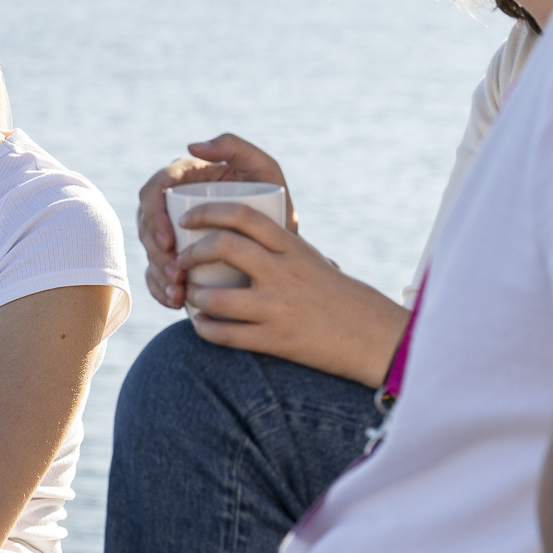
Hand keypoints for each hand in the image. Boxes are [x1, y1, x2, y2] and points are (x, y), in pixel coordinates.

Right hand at [136, 136, 291, 308]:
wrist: (286, 249)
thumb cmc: (275, 203)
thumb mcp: (263, 169)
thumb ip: (234, 146)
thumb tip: (191, 147)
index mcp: (185, 178)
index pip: (154, 191)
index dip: (153, 216)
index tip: (170, 241)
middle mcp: (173, 204)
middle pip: (146, 225)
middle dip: (155, 252)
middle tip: (176, 272)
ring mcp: (173, 232)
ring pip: (150, 251)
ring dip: (158, 272)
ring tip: (178, 291)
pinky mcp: (178, 258)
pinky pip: (156, 274)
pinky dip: (160, 289)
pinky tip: (174, 300)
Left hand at [175, 202, 405, 386]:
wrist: (371, 336)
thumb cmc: (336, 295)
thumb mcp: (309, 259)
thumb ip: (277, 246)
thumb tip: (235, 233)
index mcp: (292, 247)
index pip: (243, 215)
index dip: (207, 212)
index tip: (187, 218)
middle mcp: (284, 272)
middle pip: (223, 247)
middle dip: (192, 253)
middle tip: (182, 260)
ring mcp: (278, 307)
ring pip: (216, 297)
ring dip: (194, 295)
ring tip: (190, 295)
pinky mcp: (276, 341)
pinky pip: (226, 335)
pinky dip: (205, 329)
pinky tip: (201, 324)